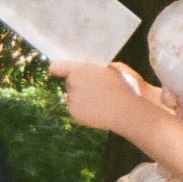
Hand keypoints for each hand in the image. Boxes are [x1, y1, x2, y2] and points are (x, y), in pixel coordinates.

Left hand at [52, 61, 170, 129]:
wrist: (125, 110)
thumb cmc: (123, 88)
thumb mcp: (113, 69)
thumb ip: (97, 68)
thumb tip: (93, 71)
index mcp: (80, 70)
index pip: (57, 67)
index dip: (59, 68)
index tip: (61, 71)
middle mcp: (72, 84)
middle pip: (69, 83)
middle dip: (78, 85)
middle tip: (95, 88)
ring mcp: (71, 100)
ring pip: (72, 98)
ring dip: (82, 99)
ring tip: (100, 102)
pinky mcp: (74, 114)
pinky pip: (76, 110)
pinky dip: (84, 111)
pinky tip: (98, 110)